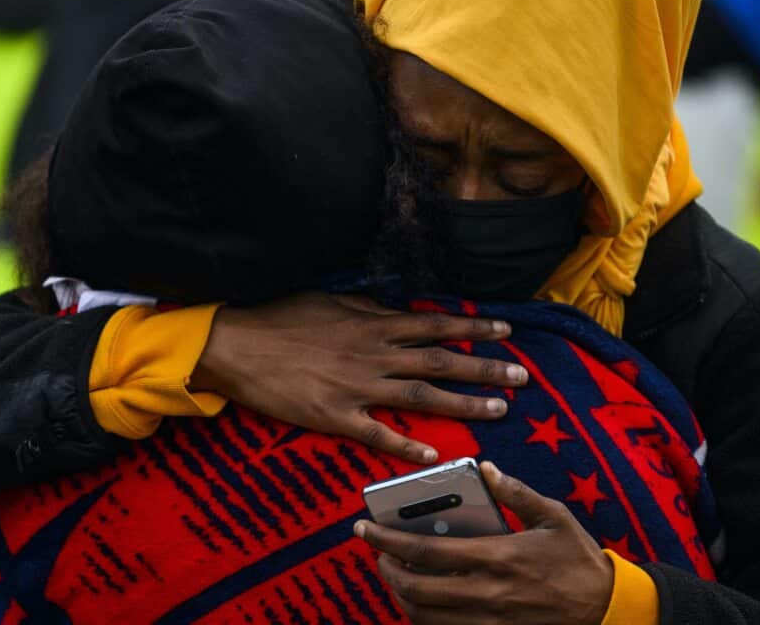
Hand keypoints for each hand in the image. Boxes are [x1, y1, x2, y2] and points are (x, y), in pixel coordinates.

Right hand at [192, 293, 527, 463]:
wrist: (236, 345)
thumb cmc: (280, 318)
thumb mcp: (330, 302)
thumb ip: (368, 311)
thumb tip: (398, 310)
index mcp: (374, 325)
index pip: (436, 325)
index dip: (474, 328)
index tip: (507, 331)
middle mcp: (374, 355)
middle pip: (442, 362)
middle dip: (486, 368)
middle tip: (523, 377)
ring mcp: (357, 388)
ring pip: (422, 397)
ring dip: (464, 404)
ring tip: (499, 410)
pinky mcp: (335, 416)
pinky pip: (377, 435)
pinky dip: (406, 447)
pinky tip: (433, 457)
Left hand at [355, 462, 614, 624]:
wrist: (607, 608)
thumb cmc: (579, 559)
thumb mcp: (553, 516)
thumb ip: (515, 492)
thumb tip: (485, 468)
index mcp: (499, 556)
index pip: (427, 549)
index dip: (388, 539)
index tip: (365, 528)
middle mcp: (488, 593)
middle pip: (416, 587)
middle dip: (385, 568)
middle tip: (376, 552)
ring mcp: (489, 620)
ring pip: (424, 615)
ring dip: (400, 595)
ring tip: (394, 573)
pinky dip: (423, 617)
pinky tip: (420, 600)